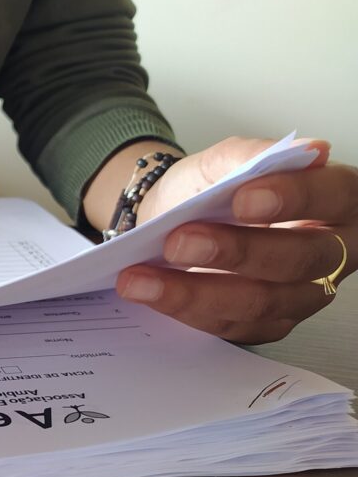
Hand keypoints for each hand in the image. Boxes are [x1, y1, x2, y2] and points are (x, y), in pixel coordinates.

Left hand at [115, 136, 356, 342]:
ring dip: (195, 291)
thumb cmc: (212, 188)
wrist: (175, 218)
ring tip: (141, 276)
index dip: (294, 199)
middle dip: (235, 252)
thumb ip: (253, 155)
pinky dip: (182, 308)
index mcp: (336, 200)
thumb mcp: (223, 160)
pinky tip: (146, 292)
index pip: (332, 197)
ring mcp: (301, 295)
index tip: (245, 197)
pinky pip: (229, 325)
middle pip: (298, 260)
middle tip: (179, 240)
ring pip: (260, 302)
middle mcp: (330, 253)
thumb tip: (307, 151)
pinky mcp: (265, 325)